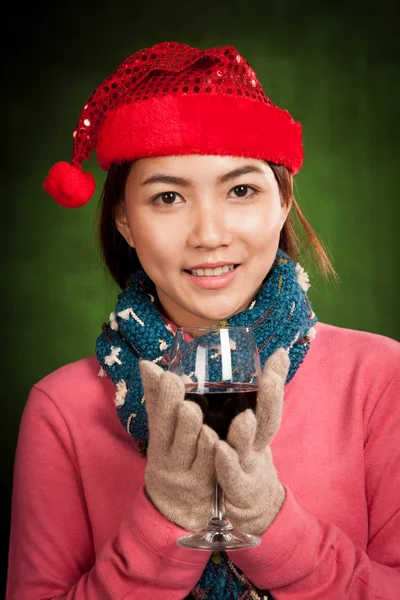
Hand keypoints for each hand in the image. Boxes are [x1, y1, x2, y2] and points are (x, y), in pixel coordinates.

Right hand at [140, 360, 218, 530]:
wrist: (176, 511)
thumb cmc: (171, 458)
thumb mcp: (161, 433)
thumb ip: (158, 400)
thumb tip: (147, 364)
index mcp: (159, 441)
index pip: (158, 416)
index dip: (163, 398)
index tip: (170, 377)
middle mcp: (172, 458)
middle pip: (177, 431)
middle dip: (182, 414)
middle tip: (188, 400)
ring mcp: (191, 473)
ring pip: (199, 446)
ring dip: (201, 431)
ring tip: (201, 417)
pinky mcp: (209, 485)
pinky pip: (216, 464)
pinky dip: (218, 450)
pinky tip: (221, 440)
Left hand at [215, 348, 289, 534]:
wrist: (252, 504)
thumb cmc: (247, 452)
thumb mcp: (252, 420)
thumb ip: (256, 390)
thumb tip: (277, 350)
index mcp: (260, 426)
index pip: (271, 399)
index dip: (276, 380)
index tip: (279, 355)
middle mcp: (259, 444)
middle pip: (269, 421)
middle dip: (272, 398)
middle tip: (270, 376)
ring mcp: (249, 466)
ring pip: (248, 448)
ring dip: (246, 433)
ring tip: (246, 417)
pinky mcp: (235, 489)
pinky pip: (231, 475)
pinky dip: (227, 463)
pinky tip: (219, 449)